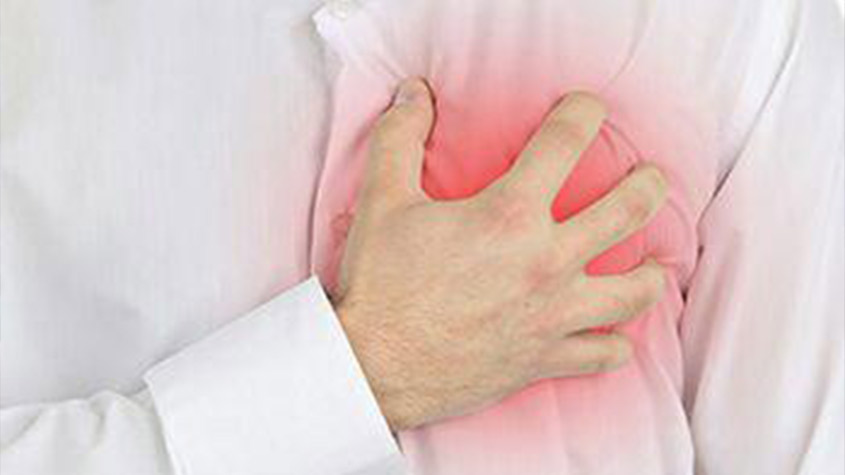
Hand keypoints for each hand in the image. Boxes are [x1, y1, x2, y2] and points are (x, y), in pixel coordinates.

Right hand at [333, 78, 667, 430]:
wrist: (373, 367)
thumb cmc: (381, 285)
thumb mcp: (382, 200)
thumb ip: (400, 138)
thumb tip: (414, 93)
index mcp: (510, 214)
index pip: (566, 141)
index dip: (584, 112)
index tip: (589, 108)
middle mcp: (546, 261)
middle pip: (628, 210)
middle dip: (649, 185)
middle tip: (651, 177)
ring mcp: (553, 315)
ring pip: (636, 292)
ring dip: (652, 271)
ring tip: (654, 262)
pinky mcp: (545, 359)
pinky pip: (605, 354)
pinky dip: (615, 342)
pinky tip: (614, 332)